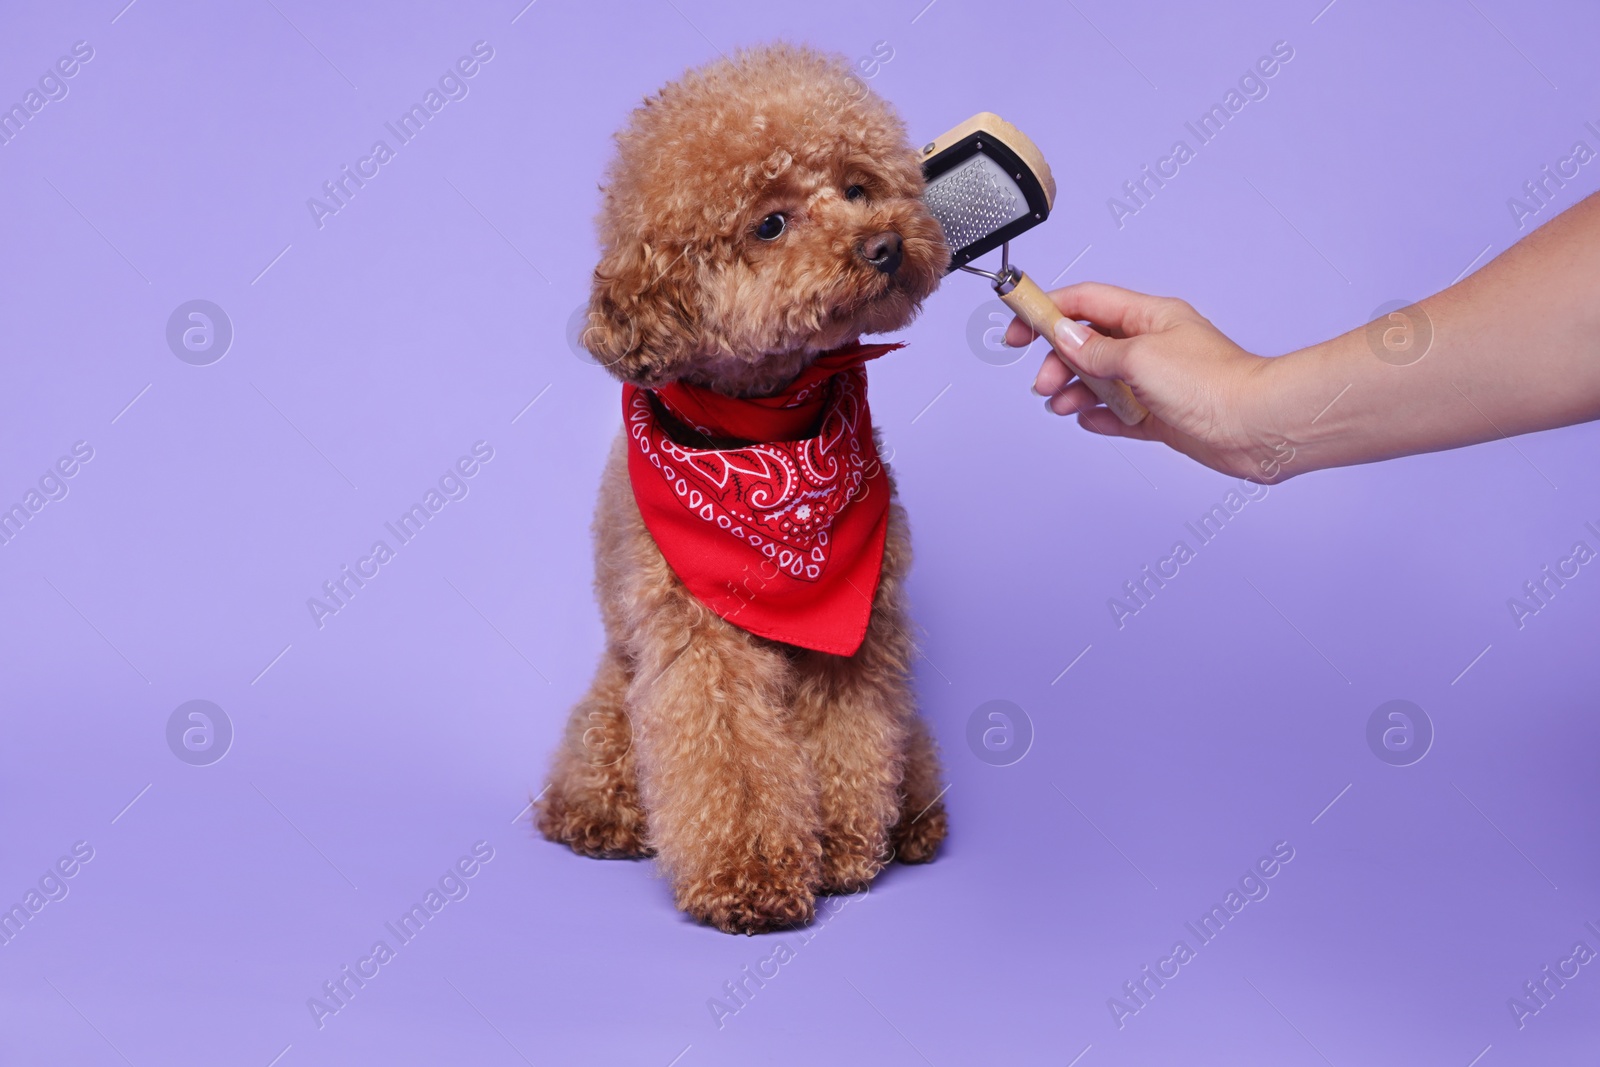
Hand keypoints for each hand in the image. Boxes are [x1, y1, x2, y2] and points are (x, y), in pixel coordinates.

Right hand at [1005, 282, 1286, 480]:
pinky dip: (1100, 417)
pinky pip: (1120, 413)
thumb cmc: (1213, 383)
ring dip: (1074, 391)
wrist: (1257, 426)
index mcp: (1148, 317)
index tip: (1017, 327)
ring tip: (1060, 405)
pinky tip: (1088, 421)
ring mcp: (1157, 382)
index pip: (1086, 302)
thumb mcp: (1140, 357)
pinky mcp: (1163, 416)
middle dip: (1058, 361)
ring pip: (1101, 381)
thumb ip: (1096, 349)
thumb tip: (1065, 338)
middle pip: (1088, 344)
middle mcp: (1151, 345)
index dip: (1047, 311)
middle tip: (1042, 382)